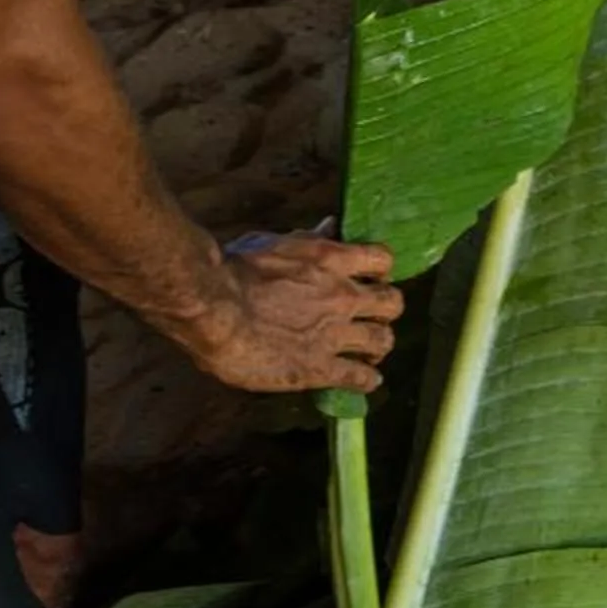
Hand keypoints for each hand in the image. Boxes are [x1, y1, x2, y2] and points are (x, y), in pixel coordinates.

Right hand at [174, 233, 403, 394]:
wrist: (213, 309)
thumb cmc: (234, 270)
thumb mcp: (275, 243)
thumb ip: (309, 239)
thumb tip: (330, 226)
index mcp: (333, 260)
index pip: (383, 260)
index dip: (381, 271)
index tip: (372, 278)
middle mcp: (343, 296)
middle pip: (393, 303)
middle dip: (387, 309)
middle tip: (373, 317)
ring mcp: (334, 334)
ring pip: (383, 341)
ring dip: (379, 345)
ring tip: (369, 351)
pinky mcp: (319, 368)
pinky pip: (359, 377)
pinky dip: (367, 380)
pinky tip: (365, 381)